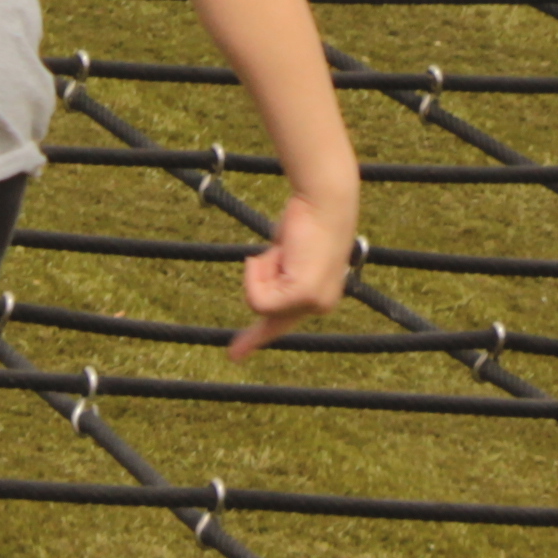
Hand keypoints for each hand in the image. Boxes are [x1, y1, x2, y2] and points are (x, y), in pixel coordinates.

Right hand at [229, 192, 355, 357]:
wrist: (323, 200)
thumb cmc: (305, 220)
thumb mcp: (285, 254)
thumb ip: (277, 277)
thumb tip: (262, 291)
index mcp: (319, 297)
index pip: (282, 323)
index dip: (255, 338)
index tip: (233, 356)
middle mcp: (320, 305)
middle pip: (263, 309)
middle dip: (259, 277)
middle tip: (285, 251)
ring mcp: (314, 304)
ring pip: (258, 303)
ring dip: (260, 270)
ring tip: (284, 248)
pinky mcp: (303, 296)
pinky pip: (258, 297)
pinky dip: (257, 272)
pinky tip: (280, 252)